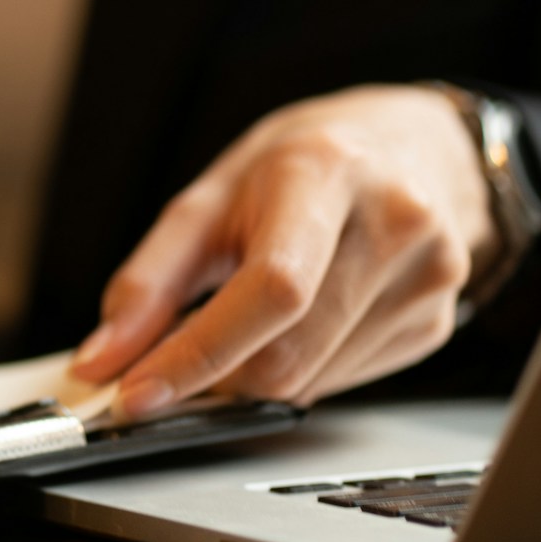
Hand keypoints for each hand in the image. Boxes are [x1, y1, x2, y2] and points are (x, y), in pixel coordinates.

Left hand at [70, 86, 496, 420]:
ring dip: (250, 378)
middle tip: (169, 371)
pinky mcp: (435, 321)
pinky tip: (294, 324)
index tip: (138, 393)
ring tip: (239, 324)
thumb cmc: (304, 165)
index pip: (271, 290)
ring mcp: (427, 277)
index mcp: (326, 174)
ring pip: (311, 380)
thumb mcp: (211, 197)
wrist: (410, 149)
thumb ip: (149, 280)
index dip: (198, 354)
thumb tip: (105, 357)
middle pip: (290, 351)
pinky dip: (295, 372)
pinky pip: (341, 381)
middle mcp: (393, 222)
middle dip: (212, 379)